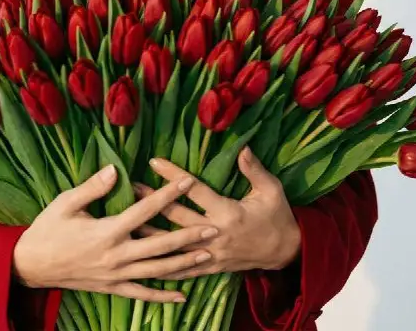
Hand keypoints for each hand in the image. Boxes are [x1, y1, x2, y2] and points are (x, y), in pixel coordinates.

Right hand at [12, 164, 220, 302]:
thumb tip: (116, 169)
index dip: (167, 195)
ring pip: (157, 271)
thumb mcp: (66, 202)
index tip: (187, 182)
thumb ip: (93, 187)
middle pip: (160, 245)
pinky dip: (163, 296)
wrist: (31, 265)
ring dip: (184, 263)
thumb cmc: (48, 229)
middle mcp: (116, 255)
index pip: (144, 210)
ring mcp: (116, 275)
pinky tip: (182, 294)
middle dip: (188, 235)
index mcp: (106, 231)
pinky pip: (142, 295)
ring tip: (207, 255)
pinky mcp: (112, 289)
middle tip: (213, 226)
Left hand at [131, 148, 301, 279]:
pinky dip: (164, 266)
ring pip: (175, 245)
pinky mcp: (211, 267)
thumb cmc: (277, 216)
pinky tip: (145, 263)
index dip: (174, 176)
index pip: (195, 190)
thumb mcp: (271, 190)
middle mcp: (216, 234)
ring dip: (151, 234)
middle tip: (131, 189)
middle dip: (152, 203)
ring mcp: (211, 253)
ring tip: (128, 223)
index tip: (154, 162)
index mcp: (228, 212)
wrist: (286, 252)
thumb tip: (243, 147)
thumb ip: (254, 169)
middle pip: (177, 217)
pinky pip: (184, 268)